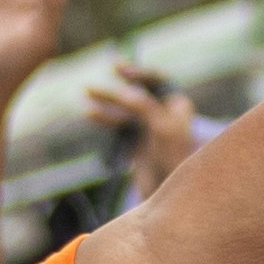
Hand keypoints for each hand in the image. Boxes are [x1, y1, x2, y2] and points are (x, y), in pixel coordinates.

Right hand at [87, 61, 197, 199]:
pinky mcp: (136, 143)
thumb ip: (144, 107)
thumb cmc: (172, 159)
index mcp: (176, 106)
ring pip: (125, 108)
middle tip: (102, 75)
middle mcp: (163, 113)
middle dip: (118, 85)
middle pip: (138, 93)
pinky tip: (90, 114)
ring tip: (87, 92)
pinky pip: (118, 125)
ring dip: (107, 100)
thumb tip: (123, 91)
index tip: (119, 71)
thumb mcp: (162, 128)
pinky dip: (105, 118)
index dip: (138, 74)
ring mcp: (148, 129)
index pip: (157, 81)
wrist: (167, 192)